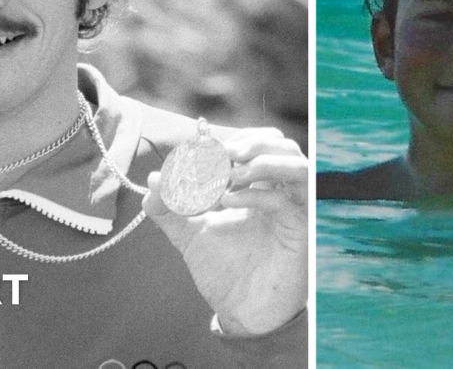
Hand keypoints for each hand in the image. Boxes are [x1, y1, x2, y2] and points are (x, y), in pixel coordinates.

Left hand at [144, 127, 307, 334]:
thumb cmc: (222, 271)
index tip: (196, 152)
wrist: (240, 311)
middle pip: (280, 143)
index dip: (229, 140)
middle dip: (248, 142)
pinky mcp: (299, 231)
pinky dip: (257, 193)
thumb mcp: (188, 233)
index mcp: (260, 186)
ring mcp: (294, 209)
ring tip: (228, 175)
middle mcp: (281, 192)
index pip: (256, 143)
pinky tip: (227, 202)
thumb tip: (154, 178)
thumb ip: (168, 207)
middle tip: (217, 156)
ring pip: (295, 162)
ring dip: (259, 159)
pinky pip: (287, 199)